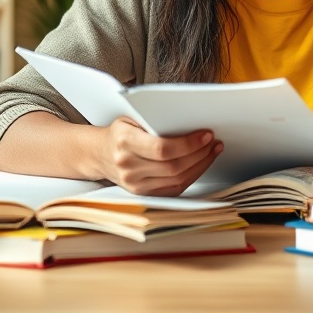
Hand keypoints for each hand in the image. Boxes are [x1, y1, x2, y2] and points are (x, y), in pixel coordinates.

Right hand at [99, 117, 222, 195]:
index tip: (206, 135)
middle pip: (173, 167)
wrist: (99, 154)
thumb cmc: (120, 132)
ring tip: (212, 151)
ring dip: (200, 165)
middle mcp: (128, 167)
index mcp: (125, 143)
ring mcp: (135, 185)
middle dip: (200, 154)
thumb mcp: (131, 118)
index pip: (162, 149)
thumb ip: (154, 120)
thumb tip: (189, 121)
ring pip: (177, 180)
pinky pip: (174, 189)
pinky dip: (192, 176)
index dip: (188, 144)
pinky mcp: (143, 194)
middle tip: (214, 142)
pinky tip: (201, 164)